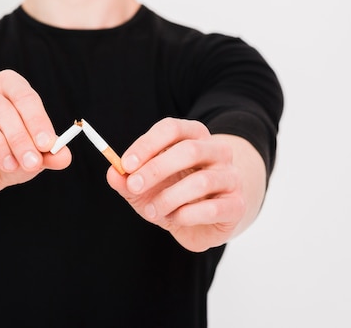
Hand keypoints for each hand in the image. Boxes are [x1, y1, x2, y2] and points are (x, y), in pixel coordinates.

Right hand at [0, 69, 70, 203]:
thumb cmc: (9, 156)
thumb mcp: (31, 159)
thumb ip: (48, 155)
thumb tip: (64, 156)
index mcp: (9, 88)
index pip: (24, 96)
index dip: (37, 120)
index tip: (47, 145)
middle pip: (2, 107)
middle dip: (19, 138)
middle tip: (31, 163)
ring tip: (9, 165)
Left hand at [106, 118, 248, 251]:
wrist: (204, 221)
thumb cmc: (172, 194)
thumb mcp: (144, 187)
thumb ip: (127, 179)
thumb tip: (113, 172)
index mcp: (194, 136)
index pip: (172, 128)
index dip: (147, 144)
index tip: (126, 164)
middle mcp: (217, 151)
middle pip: (189, 150)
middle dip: (155, 169)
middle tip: (133, 186)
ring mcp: (231, 177)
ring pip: (201, 181)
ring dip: (168, 198)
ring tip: (152, 211)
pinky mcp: (237, 204)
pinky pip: (212, 208)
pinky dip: (186, 216)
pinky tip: (175, 219)